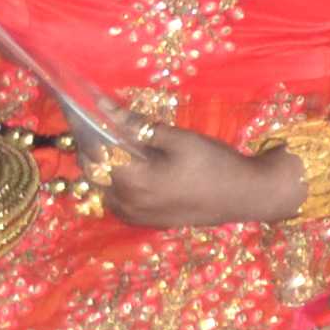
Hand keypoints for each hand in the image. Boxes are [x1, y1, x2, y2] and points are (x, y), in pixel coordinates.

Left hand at [95, 123, 298, 228]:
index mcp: (132, 181)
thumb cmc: (215, 164)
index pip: (94, 151)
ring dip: (102, 164)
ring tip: (113, 141)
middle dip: (91, 145)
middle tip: (98, 121)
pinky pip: (114, 199)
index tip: (84, 108)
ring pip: (101, 186)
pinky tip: (129, 166)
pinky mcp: (142, 221)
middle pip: (91, 171)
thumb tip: (106, 109)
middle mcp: (125, 203)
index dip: (87, 128)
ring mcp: (132, 215)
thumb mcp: (180, 139)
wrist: (245, 195)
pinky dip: (113, 181)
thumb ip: (139, 127)